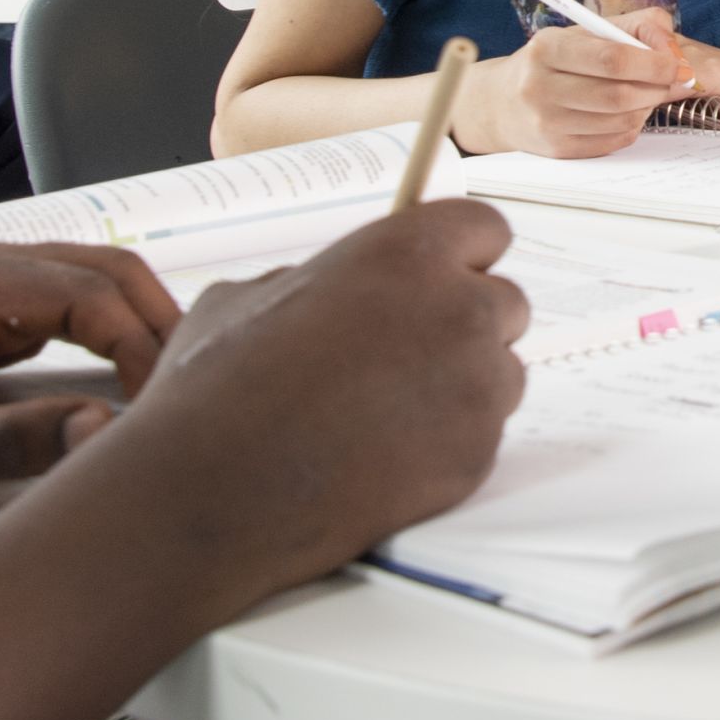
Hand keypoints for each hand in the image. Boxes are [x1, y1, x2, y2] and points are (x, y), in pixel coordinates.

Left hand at [0, 245, 187, 544]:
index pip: (89, 291)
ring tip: (173, 394)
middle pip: (109, 274)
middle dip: (160, 327)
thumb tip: (94, 429)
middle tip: (194, 390)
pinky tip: (135, 396)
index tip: (165, 403)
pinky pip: (79, 325)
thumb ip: (0, 446)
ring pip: (102, 293)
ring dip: (143, 336)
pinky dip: (118, 353)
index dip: (141, 344)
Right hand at [84, 200, 532, 621]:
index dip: (460, 254)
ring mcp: (475, 388)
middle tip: (410, 355)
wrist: (214, 491)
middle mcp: (457, 311)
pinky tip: (387, 456)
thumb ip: (313, 280)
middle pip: (505, 303)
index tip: (444, 275)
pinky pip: (484, 436)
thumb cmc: (216, 391)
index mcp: (405, 254)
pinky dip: (448, 444)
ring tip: (388, 412)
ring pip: (501, 373)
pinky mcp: (476, 456)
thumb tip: (326, 288)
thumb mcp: (246, 298)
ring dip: (463, 386)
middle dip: (466, 324)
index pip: (485, 228)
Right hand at [454, 8, 687, 156]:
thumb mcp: (588, 30)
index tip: (677, 66)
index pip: (612, 59)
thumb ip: (638, 27)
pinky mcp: (557, 150)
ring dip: (646, 108)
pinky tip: (625, 112)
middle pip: (619, 94)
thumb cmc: (557, 60)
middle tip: (673, 82)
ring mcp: (546, 123)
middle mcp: (540, 86)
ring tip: (644, 94)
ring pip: (620, 121)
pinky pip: (613, 141)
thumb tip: (677, 54)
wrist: (505, 102)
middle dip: (657, 88)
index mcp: (548, 48)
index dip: (654, 63)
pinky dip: (631, 127)